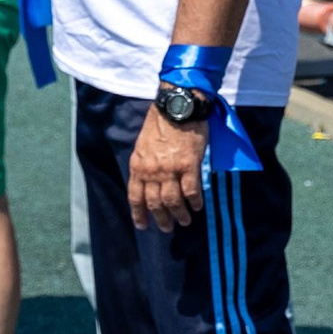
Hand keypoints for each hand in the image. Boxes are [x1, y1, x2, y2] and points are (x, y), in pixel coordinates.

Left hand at [128, 103, 205, 231]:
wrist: (177, 106)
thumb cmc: (160, 122)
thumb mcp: (143, 144)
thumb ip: (145, 164)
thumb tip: (149, 181)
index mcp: (138, 165)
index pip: (135, 196)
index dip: (139, 214)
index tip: (142, 226)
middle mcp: (152, 171)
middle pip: (154, 203)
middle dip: (161, 219)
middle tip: (167, 227)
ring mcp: (170, 169)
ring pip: (173, 201)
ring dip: (179, 214)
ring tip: (184, 221)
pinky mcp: (189, 165)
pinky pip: (191, 191)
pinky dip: (194, 202)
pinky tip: (197, 207)